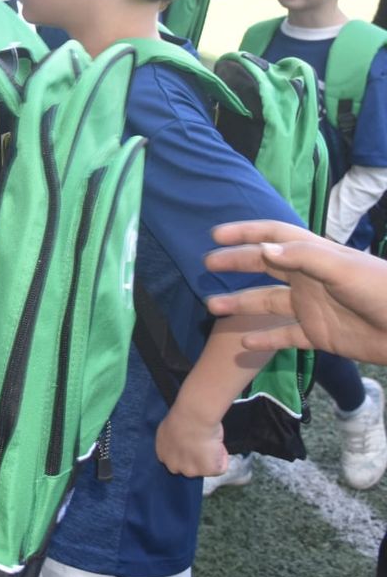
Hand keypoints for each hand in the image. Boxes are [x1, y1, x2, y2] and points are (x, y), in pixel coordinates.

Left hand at [155, 404, 227, 477]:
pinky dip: (221, 457)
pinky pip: (220, 468)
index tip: (192, 445)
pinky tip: (216, 445)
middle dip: (197, 459)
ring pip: (204, 469)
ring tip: (209, 442)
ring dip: (209, 458)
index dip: (186, 453)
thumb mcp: (168, 429)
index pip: (174, 461)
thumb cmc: (183, 416)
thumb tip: (182, 441)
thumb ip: (173, 441)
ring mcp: (189, 471)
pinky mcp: (206, 471)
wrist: (194, 417)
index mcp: (162, 454)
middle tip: (203, 444)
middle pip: (189, 468)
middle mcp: (173, 466)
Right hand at [206, 220, 386, 363]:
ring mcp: (311, 307)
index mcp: (315, 255)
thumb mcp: (342, 268)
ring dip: (240, 303)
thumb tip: (263, 248)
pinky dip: (264, 340)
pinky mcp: (318, 334)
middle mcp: (308, 278)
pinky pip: (284, 336)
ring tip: (213, 306)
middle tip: (207, 264)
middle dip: (236, 263)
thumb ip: (302, 256)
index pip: (275, 236)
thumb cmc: (380, 290)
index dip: (247, 232)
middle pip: (265, 266)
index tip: (217, 235)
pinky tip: (244, 344)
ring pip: (267, 302)